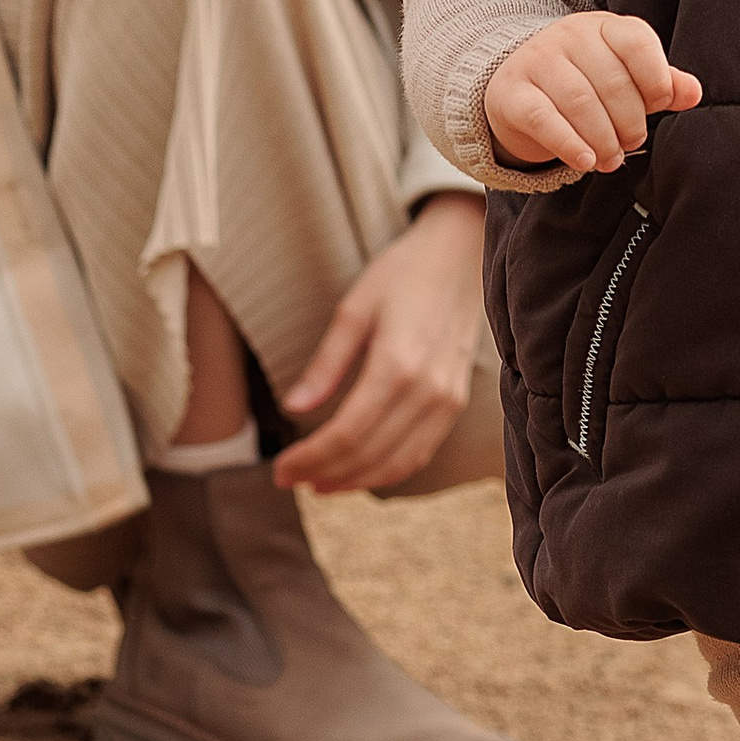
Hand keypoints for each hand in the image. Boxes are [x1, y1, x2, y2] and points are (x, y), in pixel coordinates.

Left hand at [273, 194, 488, 494]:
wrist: (459, 255)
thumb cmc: (403, 274)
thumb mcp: (353, 310)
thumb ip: (326, 364)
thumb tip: (292, 409)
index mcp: (397, 364)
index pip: (347, 433)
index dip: (309, 458)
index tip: (280, 469)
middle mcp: (428, 390)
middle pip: (369, 454)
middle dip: (323, 473)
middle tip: (288, 479)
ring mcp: (447, 400)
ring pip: (397, 463)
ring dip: (355, 481)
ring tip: (318, 484)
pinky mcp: (456, 402)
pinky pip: (421, 451)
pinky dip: (387, 471)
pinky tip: (359, 471)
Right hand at [483, 12, 701, 175]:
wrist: (516, 83)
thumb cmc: (583, 80)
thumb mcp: (624, 75)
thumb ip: (660, 83)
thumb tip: (693, 93)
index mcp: (603, 28)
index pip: (637, 43)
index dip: (656, 80)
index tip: (660, 105)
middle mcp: (569, 36)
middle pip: (611, 81)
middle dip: (629, 121)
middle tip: (632, 142)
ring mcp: (537, 61)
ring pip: (579, 101)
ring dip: (603, 138)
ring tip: (610, 158)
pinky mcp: (511, 92)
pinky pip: (542, 118)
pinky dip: (568, 143)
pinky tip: (585, 160)